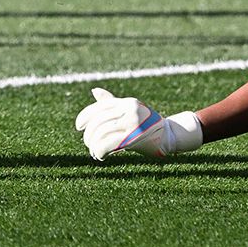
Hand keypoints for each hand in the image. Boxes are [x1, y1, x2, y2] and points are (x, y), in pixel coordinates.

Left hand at [75, 88, 202, 159]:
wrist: (168, 136)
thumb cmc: (147, 124)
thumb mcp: (130, 110)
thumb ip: (112, 102)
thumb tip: (94, 91)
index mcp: (126, 102)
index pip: (99, 107)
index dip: (85, 116)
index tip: (78, 126)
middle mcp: (129, 109)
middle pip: (99, 121)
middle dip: (89, 135)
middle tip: (88, 144)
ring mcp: (132, 122)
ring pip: (102, 133)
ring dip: (94, 145)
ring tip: (94, 153)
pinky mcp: (134, 137)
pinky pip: (108, 143)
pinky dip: (99, 150)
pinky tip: (99, 156)